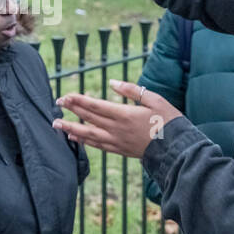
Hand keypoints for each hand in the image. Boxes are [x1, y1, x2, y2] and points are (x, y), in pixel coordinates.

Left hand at [52, 80, 182, 158]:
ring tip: (57, 125)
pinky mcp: (120, 151)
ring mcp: (117, 142)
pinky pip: (98, 145)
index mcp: (124, 114)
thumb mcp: (154, 99)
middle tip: (56, 103)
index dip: (78, 101)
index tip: (65, 96)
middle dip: (71, 111)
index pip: (95, 106)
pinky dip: (84, 141)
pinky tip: (75, 137)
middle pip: (88, 119)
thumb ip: (132, 90)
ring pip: (89, 135)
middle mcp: (117, 129)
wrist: (177, 149)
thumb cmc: (169, 121)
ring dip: (71, 128)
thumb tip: (112, 82)